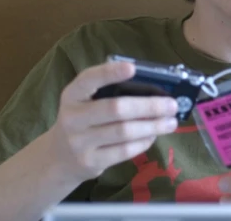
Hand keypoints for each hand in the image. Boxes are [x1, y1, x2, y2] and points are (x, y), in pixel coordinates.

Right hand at [47, 61, 179, 181]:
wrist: (59, 157)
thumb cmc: (82, 120)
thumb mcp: (84, 101)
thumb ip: (108, 91)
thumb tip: (153, 88)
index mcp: (72, 95)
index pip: (88, 80)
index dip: (110, 73)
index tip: (132, 68)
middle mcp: (73, 118)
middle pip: (115, 109)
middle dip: (148, 106)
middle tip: (172, 105)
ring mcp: (80, 142)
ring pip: (124, 132)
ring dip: (152, 126)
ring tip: (171, 122)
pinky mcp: (91, 162)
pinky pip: (124, 151)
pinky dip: (143, 142)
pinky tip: (154, 135)